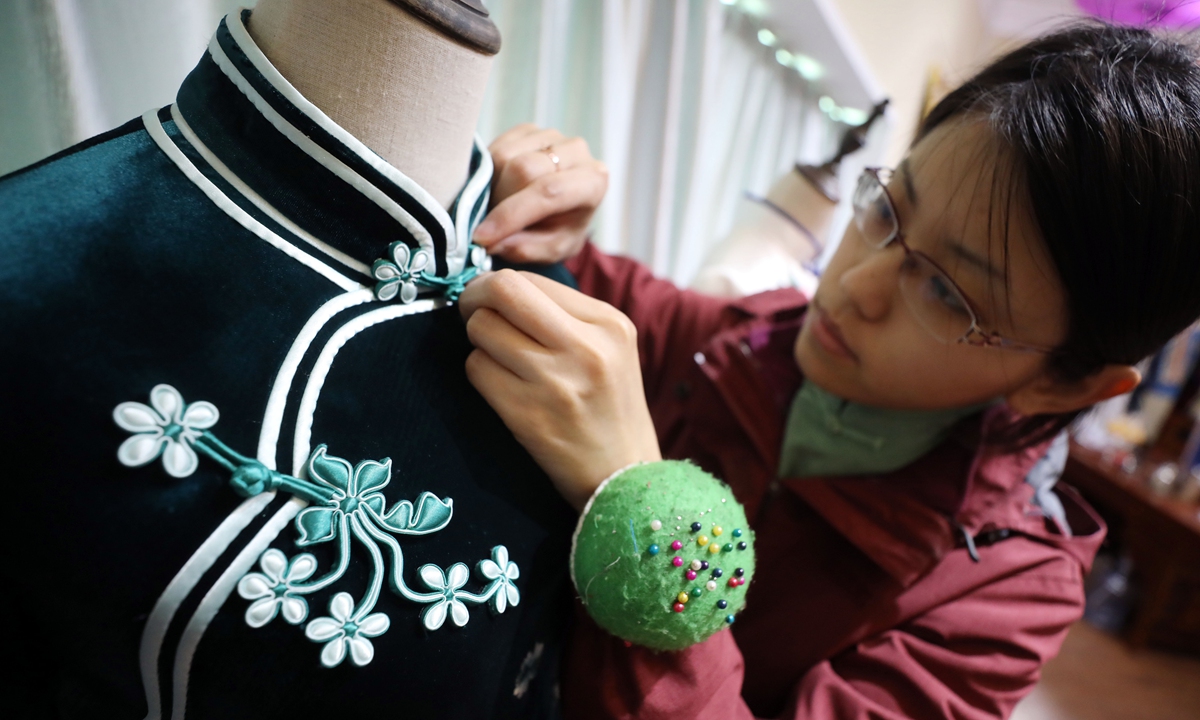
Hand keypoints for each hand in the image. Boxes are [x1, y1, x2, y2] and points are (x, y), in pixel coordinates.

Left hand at [459, 269, 660, 510]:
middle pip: (502, 291)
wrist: (623, 476)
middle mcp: (585, 348)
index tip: (492, 302)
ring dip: (479, 341)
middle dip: (474, 297)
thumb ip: (564, 315)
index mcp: (609, 324)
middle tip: (472, 313)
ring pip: (482, 330)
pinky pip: (476, 370)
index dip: (498, 286)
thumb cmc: (609, 408)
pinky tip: (502, 387)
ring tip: (499, 358)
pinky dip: (480, 373)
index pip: (531, 279)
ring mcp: (555, 382)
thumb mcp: (610, 349)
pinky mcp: (528, 415)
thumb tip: (497, 286)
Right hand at [473, 124, 607, 263]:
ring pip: (504, 156)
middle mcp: (576, 151)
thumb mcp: (551, 250)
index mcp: (592, 182)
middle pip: (524, 168)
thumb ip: (526, 249)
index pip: (549, 192)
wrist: (562, 207)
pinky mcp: (528, 130)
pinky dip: (487, 170)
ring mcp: (551, 135)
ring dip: (490, 186)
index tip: (482, 237)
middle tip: (489, 222)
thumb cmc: (560, 230)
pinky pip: (495, 146)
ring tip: (495, 206)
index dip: (512, 214)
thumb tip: (493, 243)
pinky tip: (495, 187)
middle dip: (499, 200)